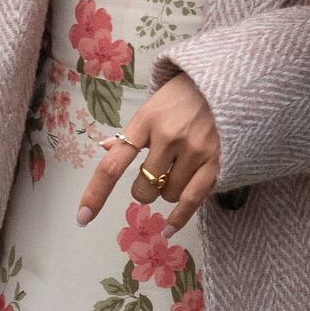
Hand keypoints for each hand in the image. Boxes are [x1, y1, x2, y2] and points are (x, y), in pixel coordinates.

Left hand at [76, 72, 222, 230]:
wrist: (227, 81)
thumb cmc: (183, 96)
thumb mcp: (153, 106)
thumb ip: (132, 133)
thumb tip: (106, 149)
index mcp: (145, 121)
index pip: (113, 164)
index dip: (96, 193)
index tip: (82, 216)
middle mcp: (167, 136)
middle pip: (143, 186)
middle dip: (143, 188)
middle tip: (153, 174)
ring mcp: (193, 150)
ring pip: (168, 194)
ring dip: (167, 191)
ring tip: (178, 170)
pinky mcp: (214, 161)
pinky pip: (192, 200)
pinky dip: (179, 217)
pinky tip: (169, 229)